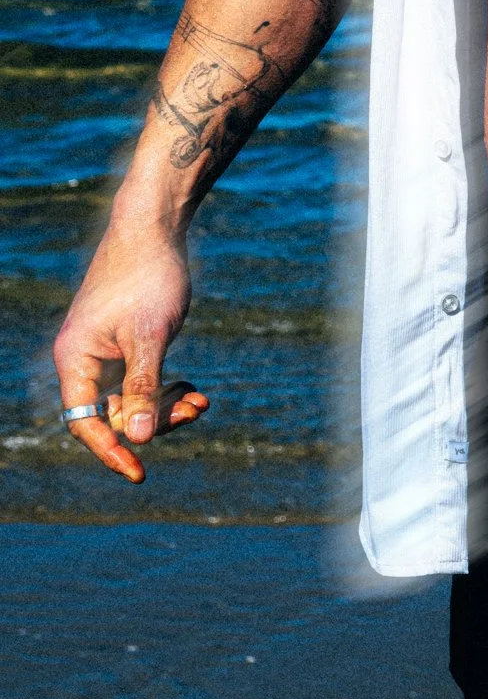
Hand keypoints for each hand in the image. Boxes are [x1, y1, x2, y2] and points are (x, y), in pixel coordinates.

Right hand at [53, 218, 208, 482]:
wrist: (155, 225)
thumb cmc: (149, 276)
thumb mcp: (151, 336)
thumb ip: (143, 388)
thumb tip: (139, 440)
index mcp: (76, 359)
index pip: (85, 423)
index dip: (112, 450)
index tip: (140, 473)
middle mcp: (82, 357)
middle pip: (112, 412)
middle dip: (154, 419)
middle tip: (196, 410)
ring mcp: (103, 348)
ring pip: (130, 396)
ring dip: (164, 404)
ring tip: (201, 400)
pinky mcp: (122, 338)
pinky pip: (139, 376)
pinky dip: (164, 384)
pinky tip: (192, 387)